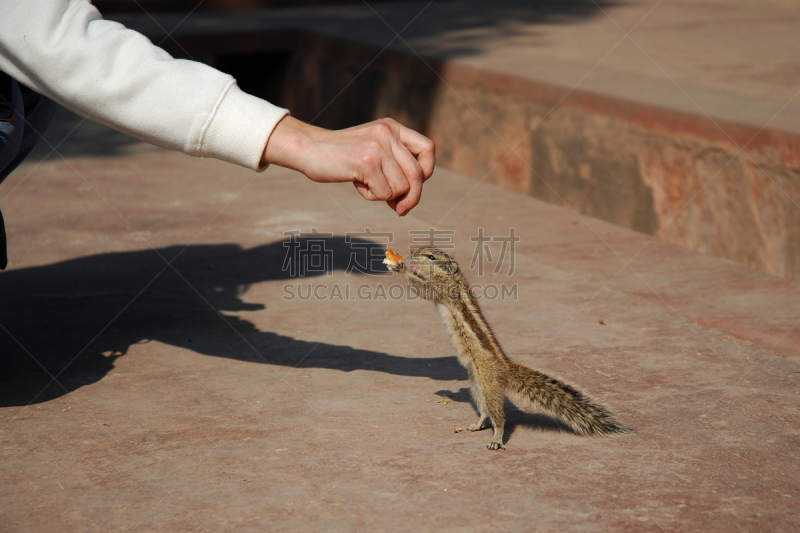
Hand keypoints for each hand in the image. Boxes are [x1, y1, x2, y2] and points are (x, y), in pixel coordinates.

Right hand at [262, 116, 434, 215]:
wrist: (309, 149)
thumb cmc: (341, 157)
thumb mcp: (373, 153)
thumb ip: (393, 168)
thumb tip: (408, 203)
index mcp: (393, 127)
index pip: (428, 148)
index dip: (427, 171)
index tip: (415, 185)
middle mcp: (388, 133)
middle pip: (418, 174)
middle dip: (412, 197)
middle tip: (399, 208)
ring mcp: (378, 146)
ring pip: (401, 187)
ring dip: (384, 195)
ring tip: (364, 183)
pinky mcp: (367, 162)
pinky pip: (384, 193)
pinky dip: (371, 196)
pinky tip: (356, 183)